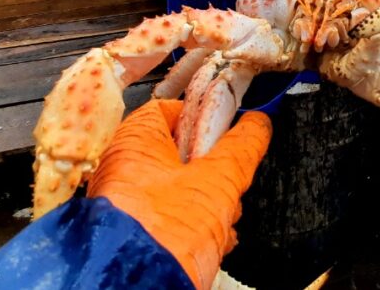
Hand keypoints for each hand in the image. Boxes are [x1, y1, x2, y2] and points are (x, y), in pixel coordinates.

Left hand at [87, 99, 270, 289]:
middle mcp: (121, 168)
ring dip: (208, 201)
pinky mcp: (134, 234)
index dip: (203, 115)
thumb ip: (241, 148)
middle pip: (178, 152)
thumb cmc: (163, 236)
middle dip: (212, 168)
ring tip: (224, 219)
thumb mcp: (219, 181)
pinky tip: (213, 239)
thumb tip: (258, 124)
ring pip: (176, 188)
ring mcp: (125, 203)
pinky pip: (168, 218)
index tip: (228, 126)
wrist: (138, 288)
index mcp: (135, 142)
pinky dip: (193, 225)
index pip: (170, 109)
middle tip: (229, 182)